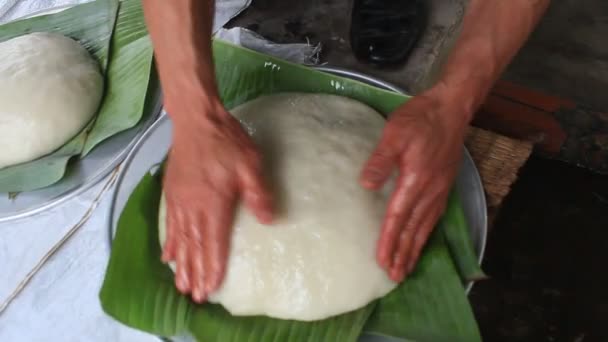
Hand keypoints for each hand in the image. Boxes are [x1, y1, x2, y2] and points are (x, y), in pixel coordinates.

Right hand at [162, 99, 272, 302]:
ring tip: (180, 284)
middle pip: (194, 246)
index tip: (211, 288)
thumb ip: (259, 193)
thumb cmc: (227, 141)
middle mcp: (193, 207)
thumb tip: (269, 220)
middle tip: (195, 296)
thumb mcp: (251, 164)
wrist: (197, 119)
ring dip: (181, 264)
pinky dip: (169, 242)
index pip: (213, 243)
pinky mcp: (172, 192)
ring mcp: (179, 200)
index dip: (213, 267)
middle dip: (195, 272)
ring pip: (180, 239)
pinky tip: (167, 255)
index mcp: (214, 203)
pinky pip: (169, 224)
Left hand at [360, 87, 470, 281]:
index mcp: (415, 180)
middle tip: (395, 276)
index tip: (382, 261)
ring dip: (415, 249)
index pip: (398, 218)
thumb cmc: (420, 118)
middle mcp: (430, 191)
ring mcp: (439, 189)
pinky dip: (427, 234)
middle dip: (403, 254)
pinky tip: (422, 240)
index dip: (389, 241)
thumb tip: (367, 185)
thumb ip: (381, 160)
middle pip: (413, 230)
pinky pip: (435, 217)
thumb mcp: (395, 133)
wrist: (451, 108)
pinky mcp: (444, 185)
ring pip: (426, 227)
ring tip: (407, 268)